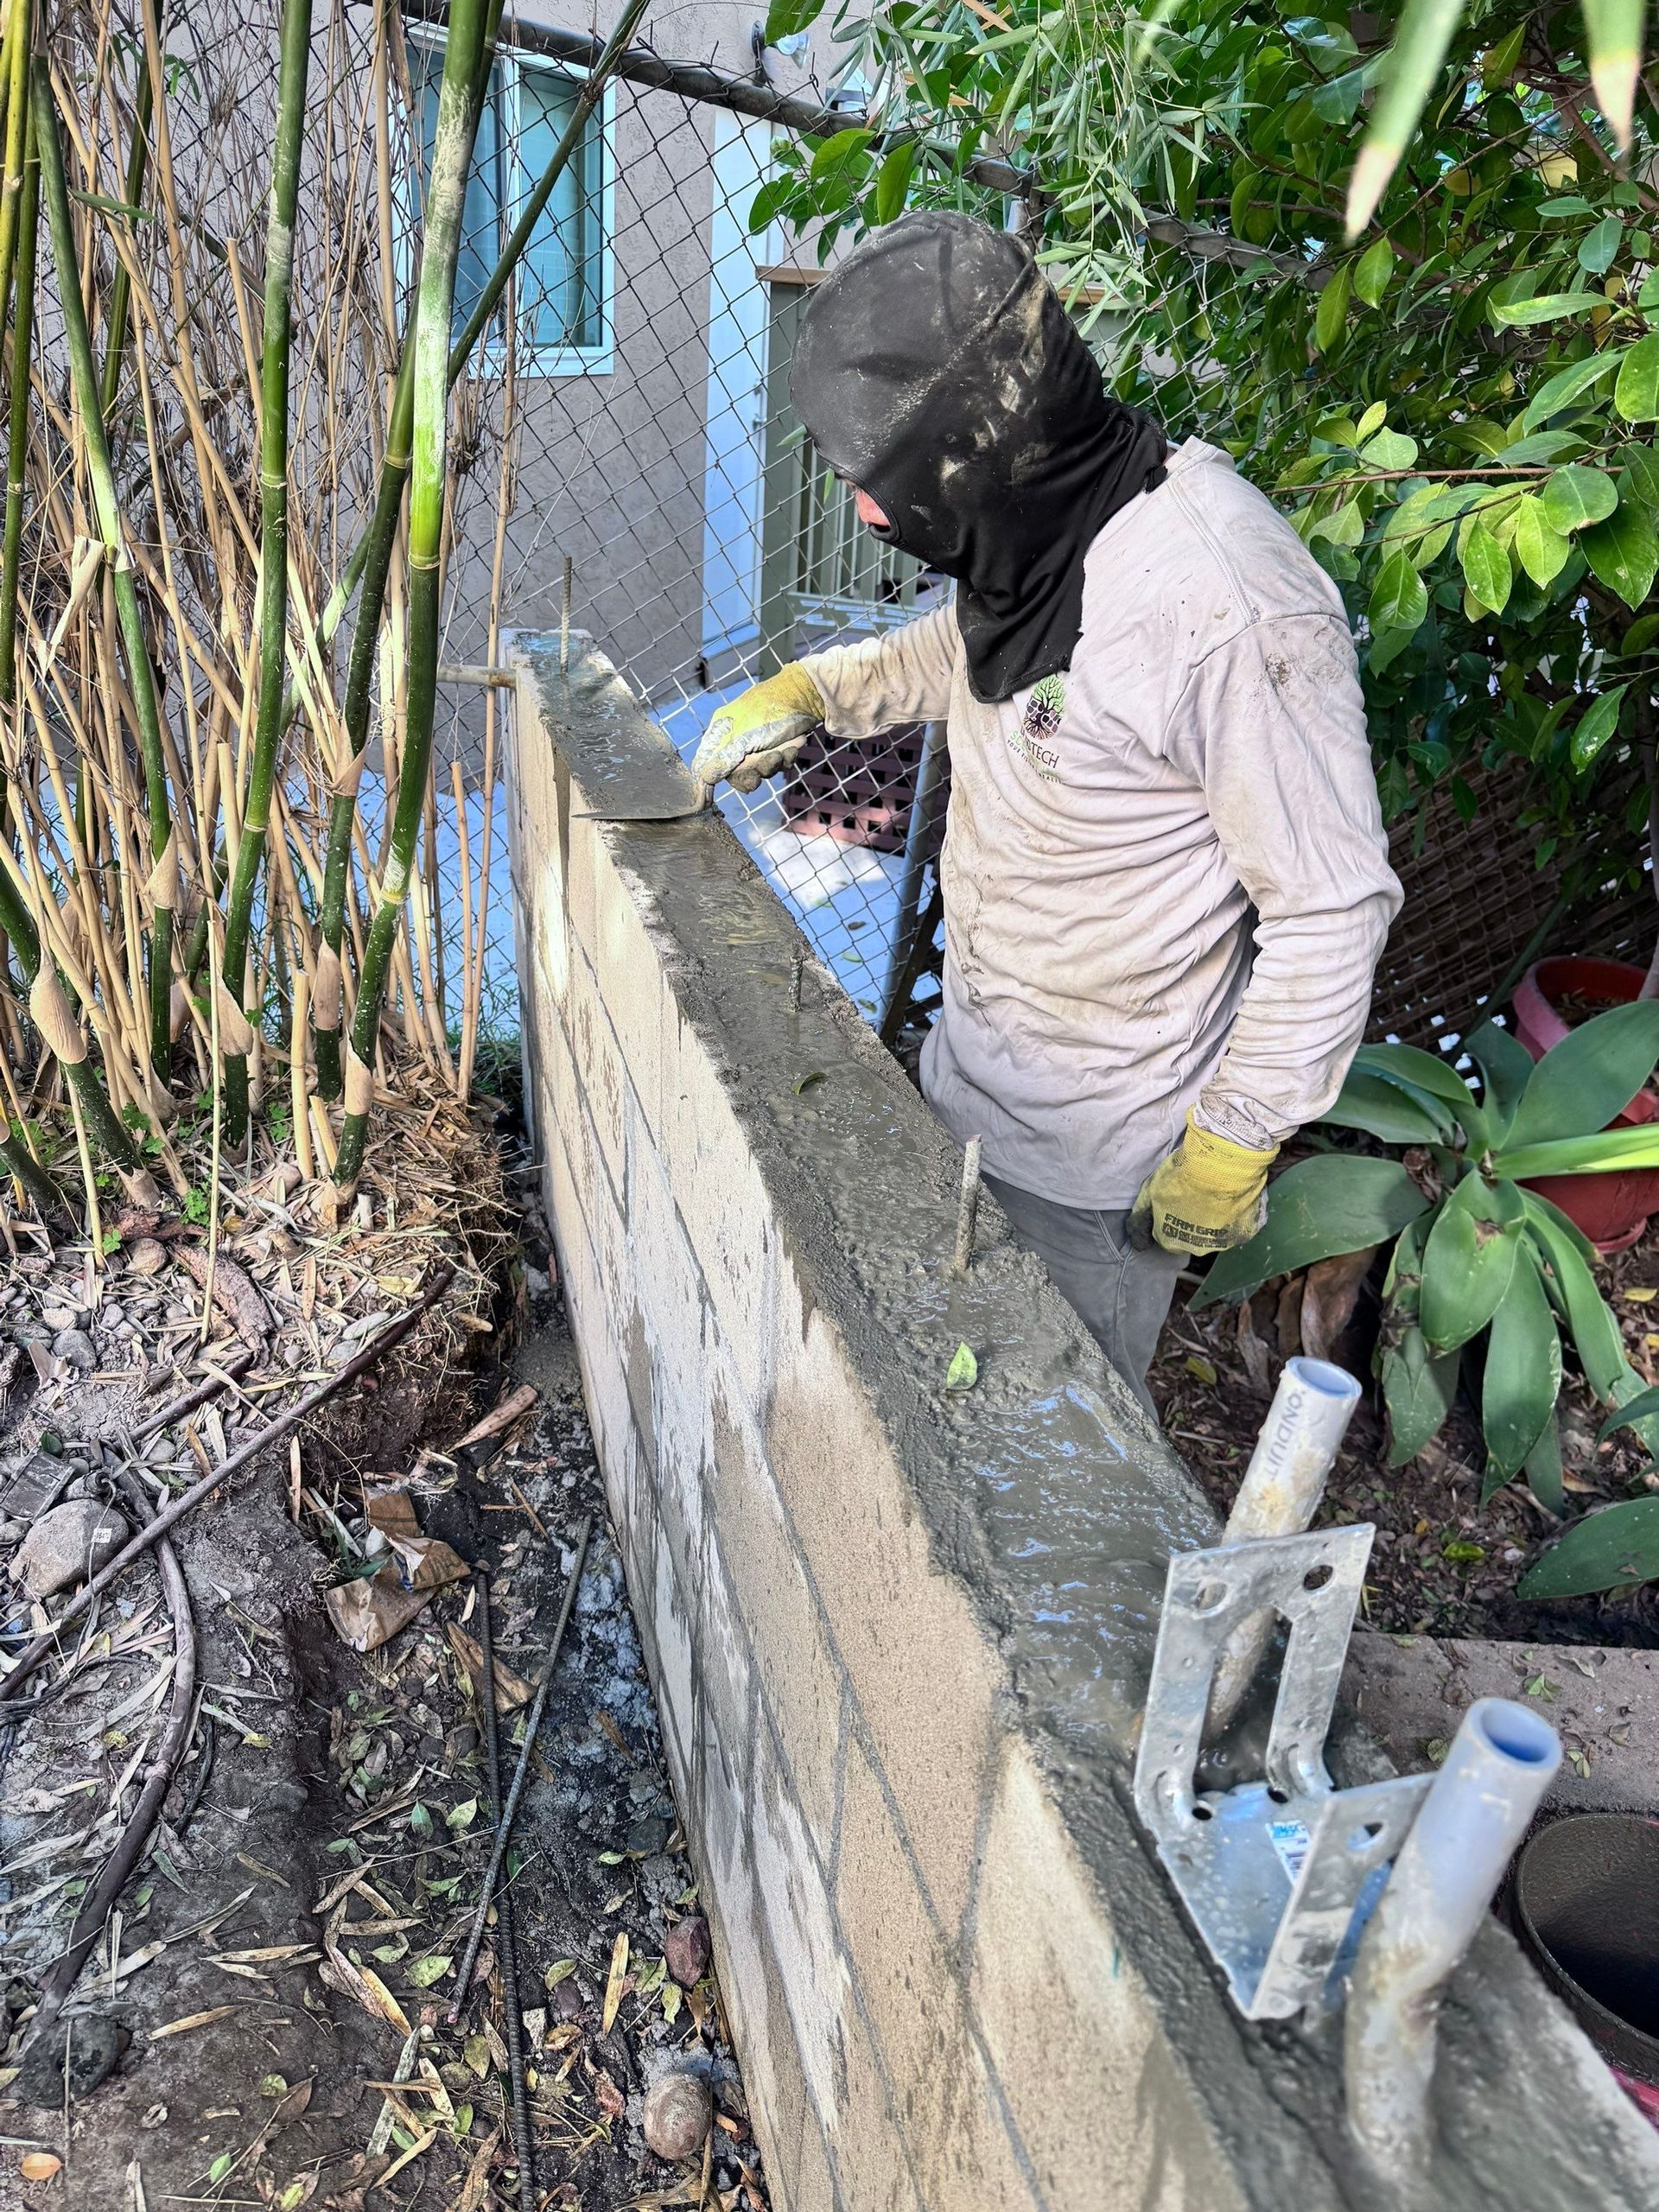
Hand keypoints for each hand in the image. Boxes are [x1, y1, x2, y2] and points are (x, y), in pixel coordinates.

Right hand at [692, 665, 825, 795]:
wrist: (808, 697)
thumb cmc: (771, 711)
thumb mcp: (745, 737)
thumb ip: (725, 759)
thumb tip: (705, 777)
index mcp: (721, 731)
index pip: (707, 761)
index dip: (710, 778)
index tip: (711, 795)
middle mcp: (736, 738)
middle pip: (736, 772)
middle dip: (754, 771)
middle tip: (768, 761)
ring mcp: (756, 743)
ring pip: (759, 770)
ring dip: (773, 763)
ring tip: (784, 748)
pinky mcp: (775, 745)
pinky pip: (776, 763)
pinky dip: (786, 756)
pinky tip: (794, 743)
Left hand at [1129, 1113, 1277, 1255]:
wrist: (1221, 1163)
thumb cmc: (1181, 1176)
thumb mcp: (1149, 1194)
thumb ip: (1140, 1221)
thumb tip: (1139, 1246)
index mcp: (1173, 1241)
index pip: (1167, 1237)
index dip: (1170, 1217)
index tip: (1176, 1201)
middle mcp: (1198, 1248)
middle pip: (1192, 1237)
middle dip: (1193, 1220)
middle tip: (1196, 1195)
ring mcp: (1225, 1241)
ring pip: (1216, 1232)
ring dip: (1215, 1218)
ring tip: (1216, 1194)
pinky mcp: (1247, 1230)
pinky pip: (1239, 1224)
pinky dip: (1236, 1213)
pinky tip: (1233, 1196)